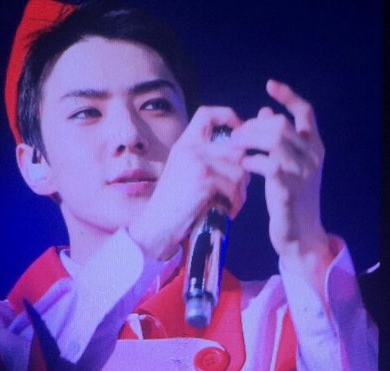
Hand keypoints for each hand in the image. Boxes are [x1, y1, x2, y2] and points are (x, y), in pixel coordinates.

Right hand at [128, 106, 248, 260]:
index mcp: (184, 144)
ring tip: (233, 204)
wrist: (157, 226)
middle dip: (244, 169)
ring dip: (241, 190)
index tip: (240, 134)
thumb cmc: (174, 205)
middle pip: (235, 147)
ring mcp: (197, 163)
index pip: (208, 114)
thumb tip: (241, 153)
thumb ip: (205, 159)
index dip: (229, 117)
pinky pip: (234, 186)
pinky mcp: (204, 180)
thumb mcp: (184, 173)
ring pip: (239, 168)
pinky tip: (228, 212)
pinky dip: (235, 202)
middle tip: (240, 189)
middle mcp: (190, 148)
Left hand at [231, 80, 333, 280]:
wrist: (301, 235)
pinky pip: (266, 165)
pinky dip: (250, 161)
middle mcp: (312, 156)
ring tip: (233, 147)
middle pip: (281, 125)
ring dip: (249, 140)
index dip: (288, 96)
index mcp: (315, 147)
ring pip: (275, 140)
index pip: (306, 112)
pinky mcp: (287, 190)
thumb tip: (265, 112)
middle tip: (235, 134)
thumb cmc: (291, 199)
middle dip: (254, 126)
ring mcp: (301, 173)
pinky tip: (242, 165)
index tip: (269, 85)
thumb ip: (279, 140)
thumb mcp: (289, 167)